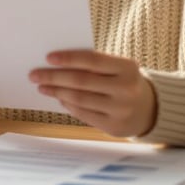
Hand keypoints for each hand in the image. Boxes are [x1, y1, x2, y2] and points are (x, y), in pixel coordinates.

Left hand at [29, 50, 156, 137]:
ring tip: (42, 87)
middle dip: (54, 77)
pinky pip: (83, 114)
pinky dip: (68, 105)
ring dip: (56, 92)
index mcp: (128, 68)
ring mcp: (120, 110)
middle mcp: (126, 89)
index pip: (92, 60)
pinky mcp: (114, 127)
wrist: (150, 109)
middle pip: (81, 81)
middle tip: (34, 74)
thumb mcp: (118, 67)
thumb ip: (94, 64)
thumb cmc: (124, 80)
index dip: (68, 58)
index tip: (48, 58)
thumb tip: (56, 62)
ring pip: (79, 99)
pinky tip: (59, 98)